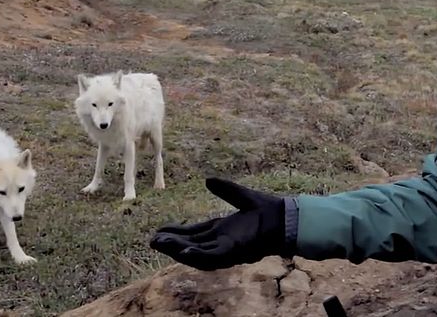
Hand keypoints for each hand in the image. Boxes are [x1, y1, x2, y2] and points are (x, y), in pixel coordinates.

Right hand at [149, 178, 287, 270]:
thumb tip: (208, 180)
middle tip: (151, 241)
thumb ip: (225, 189)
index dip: (176, 233)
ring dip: (177, 250)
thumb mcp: (241, 196)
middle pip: (190, 245)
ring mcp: (227, 248)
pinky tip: (183, 252)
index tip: (159, 230)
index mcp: (221, 230)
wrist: (285, 219)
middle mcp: (221, 242)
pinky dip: (197, 255)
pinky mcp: (234, 250)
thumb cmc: (268, 211)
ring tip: (159, 244)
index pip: (193, 234)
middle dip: (171, 244)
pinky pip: (212, 256)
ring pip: (196, 253)